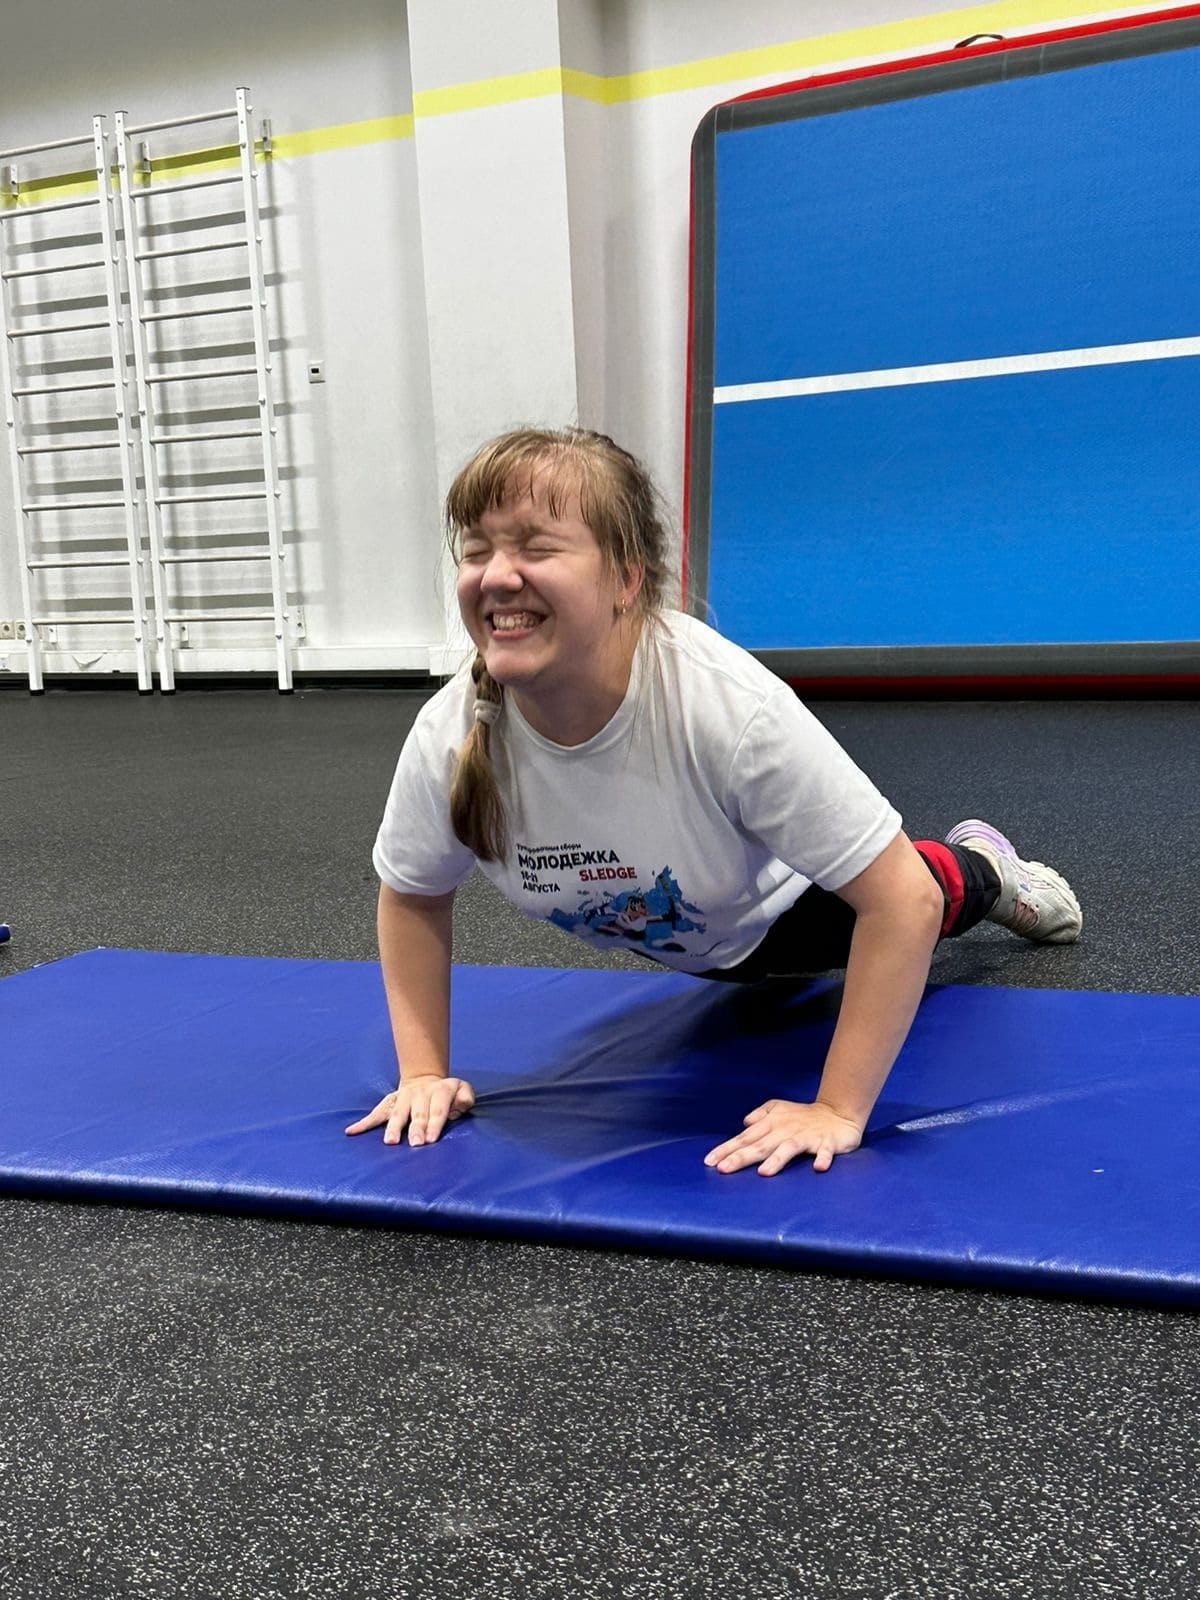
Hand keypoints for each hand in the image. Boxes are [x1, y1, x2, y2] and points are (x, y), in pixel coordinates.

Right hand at [345, 1074, 475, 1146]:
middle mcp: (420, 1094)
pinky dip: (363, 1123)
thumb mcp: (463, 1089)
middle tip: (416, 1144)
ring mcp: (403, 1098)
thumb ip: (465, 1097)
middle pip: (417, 1113)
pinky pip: (376, 1113)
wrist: (425, 1079)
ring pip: (397, 1113)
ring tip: (390, 1142)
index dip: (434, 1124)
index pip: (437, 1109)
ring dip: (393, 1128)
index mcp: (439, 1091)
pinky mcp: (389, 1103)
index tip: (431, 1140)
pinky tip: (351, 1132)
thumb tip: (458, 1108)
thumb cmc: (448, 1094)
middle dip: (416, 1128)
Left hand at [704, 1099, 862, 1175]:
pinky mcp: (827, 1143)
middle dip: (741, 1157)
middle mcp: (785, 1130)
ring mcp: (807, 1137)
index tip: (710, 1161)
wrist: (838, 1113)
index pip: (745, 1138)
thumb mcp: (778, 1110)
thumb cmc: (802, 1116)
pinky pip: (825, 1152)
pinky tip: (818, 1168)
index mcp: (772, 1124)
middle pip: (761, 1145)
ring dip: (777, 1160)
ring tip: (763, 1172)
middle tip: (723, 1169)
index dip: (727, 1149)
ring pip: (789, 1148)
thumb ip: (759, 1116)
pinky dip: (823, 1159)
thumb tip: (744, 1124)